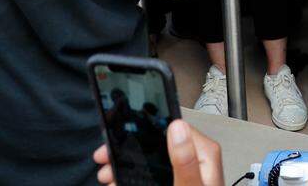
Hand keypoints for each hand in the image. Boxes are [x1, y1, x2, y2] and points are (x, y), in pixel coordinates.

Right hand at [93, 120, 223, 185]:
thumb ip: (184, 160)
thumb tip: (177, 127)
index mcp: (203, 153)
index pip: (172, 127)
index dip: (142, 131)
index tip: (118, 140)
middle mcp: (195, 159)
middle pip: (156, 145)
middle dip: (127, 152)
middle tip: (105, 161)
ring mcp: (185, 172)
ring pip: (150, 161)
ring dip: (125, 167)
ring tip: (107, 176)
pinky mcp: (176, 183)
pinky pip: (153, 176)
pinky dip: (134, 179)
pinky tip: (118, 183)